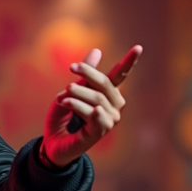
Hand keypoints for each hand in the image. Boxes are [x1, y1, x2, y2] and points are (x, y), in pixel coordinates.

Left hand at [39, 46, 141, 168]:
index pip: (120, 76)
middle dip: (89, 73)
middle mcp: (113, 107)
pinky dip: (81, 107)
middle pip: (105, 83)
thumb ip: (84, 75)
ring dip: (76, 95)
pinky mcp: (100, 132)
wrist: (53, 143)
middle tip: (71, 67)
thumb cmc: (63, 117)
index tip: (138, 47)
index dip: (129, 62)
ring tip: (60, 98)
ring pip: (97, 99)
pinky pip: (93, 115)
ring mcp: (110, 120)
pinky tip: (70, 104)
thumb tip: (97, 51)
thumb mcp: (71, 92)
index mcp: (108, 95)